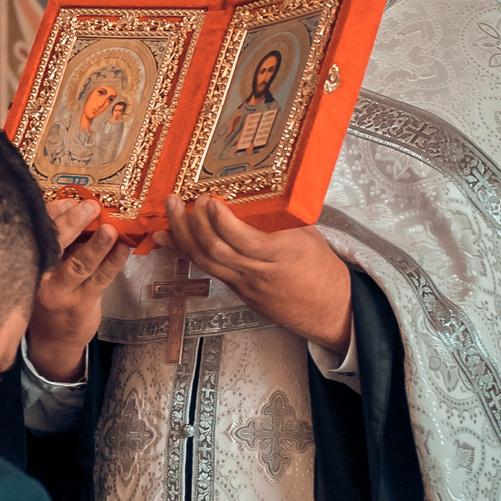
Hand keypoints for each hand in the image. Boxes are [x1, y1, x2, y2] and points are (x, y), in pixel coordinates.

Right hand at [27, 196, 133, 381]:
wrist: (53, 339)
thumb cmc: (53, 291)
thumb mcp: (49, 263)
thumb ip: (59, 236)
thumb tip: (70, 203)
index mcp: (31, 259)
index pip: (39, 231)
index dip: (54, 213)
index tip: (70, 200)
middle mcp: (41, 275)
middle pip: (55, 244)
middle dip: (73, 223)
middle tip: (91, 206)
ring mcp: (61, 291)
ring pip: (79, 264)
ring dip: (96, 245)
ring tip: (110, 229)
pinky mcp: (81, 302)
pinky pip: (100, 279)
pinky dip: (113, 262)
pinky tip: (125, 248)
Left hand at [162, 198, 351, 358]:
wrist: (330, 310)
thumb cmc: (323, 271)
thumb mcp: (309, 236)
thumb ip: (282, 218)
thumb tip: (259, 190)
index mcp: (281, 254)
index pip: (244, 240)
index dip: (223, 221)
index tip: (210, 200)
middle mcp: (259, 272)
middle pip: (216, 250)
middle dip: (192, 223)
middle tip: (179, 200)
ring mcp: (246, 285)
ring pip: (205, 262)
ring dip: (183, 236)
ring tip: (170, 213)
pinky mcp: (239, 292)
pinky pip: (209, 270)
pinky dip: (187, 252)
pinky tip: (170, 240)